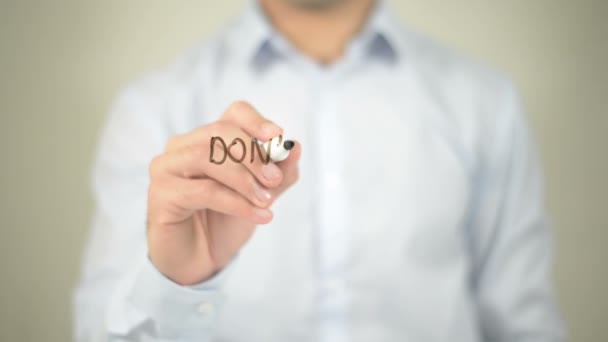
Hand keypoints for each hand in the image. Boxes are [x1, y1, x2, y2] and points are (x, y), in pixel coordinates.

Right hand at [146, 101, 300, 284]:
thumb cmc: (226, 221)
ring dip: (244, 180)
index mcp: (209, 139)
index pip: (234, 114)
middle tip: (274, 180)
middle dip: (253, 155)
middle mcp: (183, 146)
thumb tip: (295, 147)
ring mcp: (167, 167)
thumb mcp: (261, 196)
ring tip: (266, 201)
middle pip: (220, 132)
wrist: (201, 260)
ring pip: (207, 157)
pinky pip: (203, 190)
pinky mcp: (161, 194)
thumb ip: (279, 174)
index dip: (256, 122)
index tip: (277, 136)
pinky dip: (236, 202)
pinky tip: (258, 216)